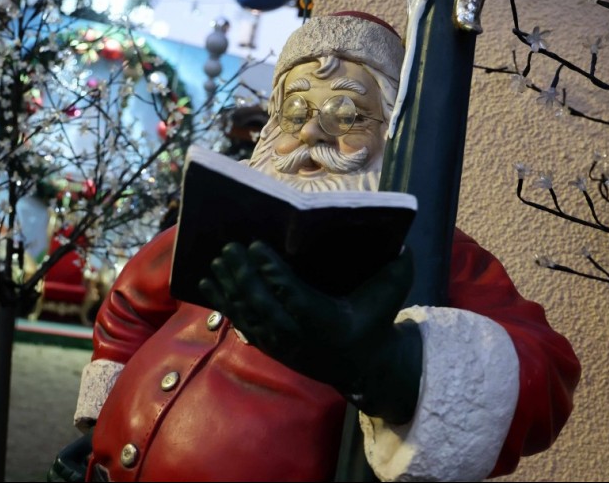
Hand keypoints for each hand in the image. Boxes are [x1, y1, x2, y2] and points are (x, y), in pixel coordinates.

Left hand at [198, 241, 421, 422]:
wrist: (365, 366)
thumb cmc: (376, 320)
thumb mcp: (392, 296)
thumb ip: (398, 268)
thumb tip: (400, 241)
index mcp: (328, 322)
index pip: (293, 295)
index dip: (272, 271)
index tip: (256, 245)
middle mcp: (300, 337)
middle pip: (263, 305)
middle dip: (243, 275)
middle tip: (229, 246)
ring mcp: (282, 345)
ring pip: (247, 315)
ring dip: (229, 287)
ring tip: (216, 260)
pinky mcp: (270, 347)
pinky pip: (240, 323)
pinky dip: (222, 303)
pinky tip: (207, 282)